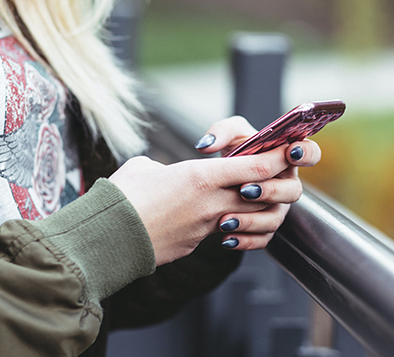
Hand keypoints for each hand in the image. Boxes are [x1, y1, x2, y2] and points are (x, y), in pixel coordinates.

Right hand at [109, 146, 298, 265]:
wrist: (106, 239)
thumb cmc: (121, 197)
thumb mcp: (145, 168)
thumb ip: (168, 167)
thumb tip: (168, 174)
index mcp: (201, 177)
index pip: (257, 166)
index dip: (277, 157)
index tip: (287, 149)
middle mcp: (211, 203)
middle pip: (262, 193)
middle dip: (273, 183)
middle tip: (272, 173)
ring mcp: (206, 227)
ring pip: (248, 216)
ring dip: (254, 208)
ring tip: (247, 197)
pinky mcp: (196, 244)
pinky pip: (226, 234)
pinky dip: (231, 226)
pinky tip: (222, 220)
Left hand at [194, 116, 321, 250]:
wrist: (220, 179)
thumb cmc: (234, 151)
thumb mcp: (229, 135)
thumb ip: (221, 132)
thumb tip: (206, 146)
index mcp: (286, 157)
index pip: (310, 153)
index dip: (306, 153)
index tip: (290, 152)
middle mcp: (286, 184)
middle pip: (293, 191)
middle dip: (270, 191)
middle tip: (245, 190)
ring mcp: (278, 207)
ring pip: (275, 219)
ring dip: (252, 220)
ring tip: (226, 220)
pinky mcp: (265, 227)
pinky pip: (262, 239)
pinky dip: (244, 240)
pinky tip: (226, 238)